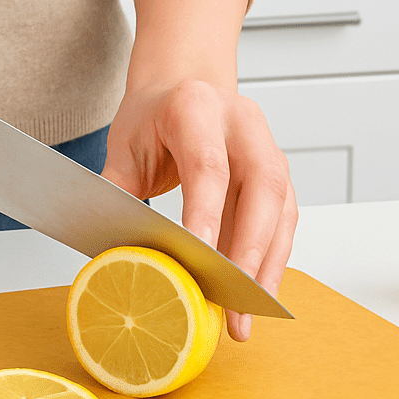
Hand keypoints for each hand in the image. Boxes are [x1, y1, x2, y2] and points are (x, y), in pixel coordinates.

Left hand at [103, 0, 296, 342]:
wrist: (185, 82)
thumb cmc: (153, 115)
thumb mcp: (124, 144)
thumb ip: (118, 193)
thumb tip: (114, 251)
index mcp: (196, 108)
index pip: (208, 167)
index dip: (208, 215)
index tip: (202, 260)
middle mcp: (242, 123)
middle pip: (262, 189)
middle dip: (251, 252)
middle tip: (236, 303)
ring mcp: (267, 145)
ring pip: (282, 209)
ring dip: (268, 265)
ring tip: (248, 315)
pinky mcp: (278, 171)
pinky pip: (284, 219)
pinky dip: (271, 258)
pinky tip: (255, 292)